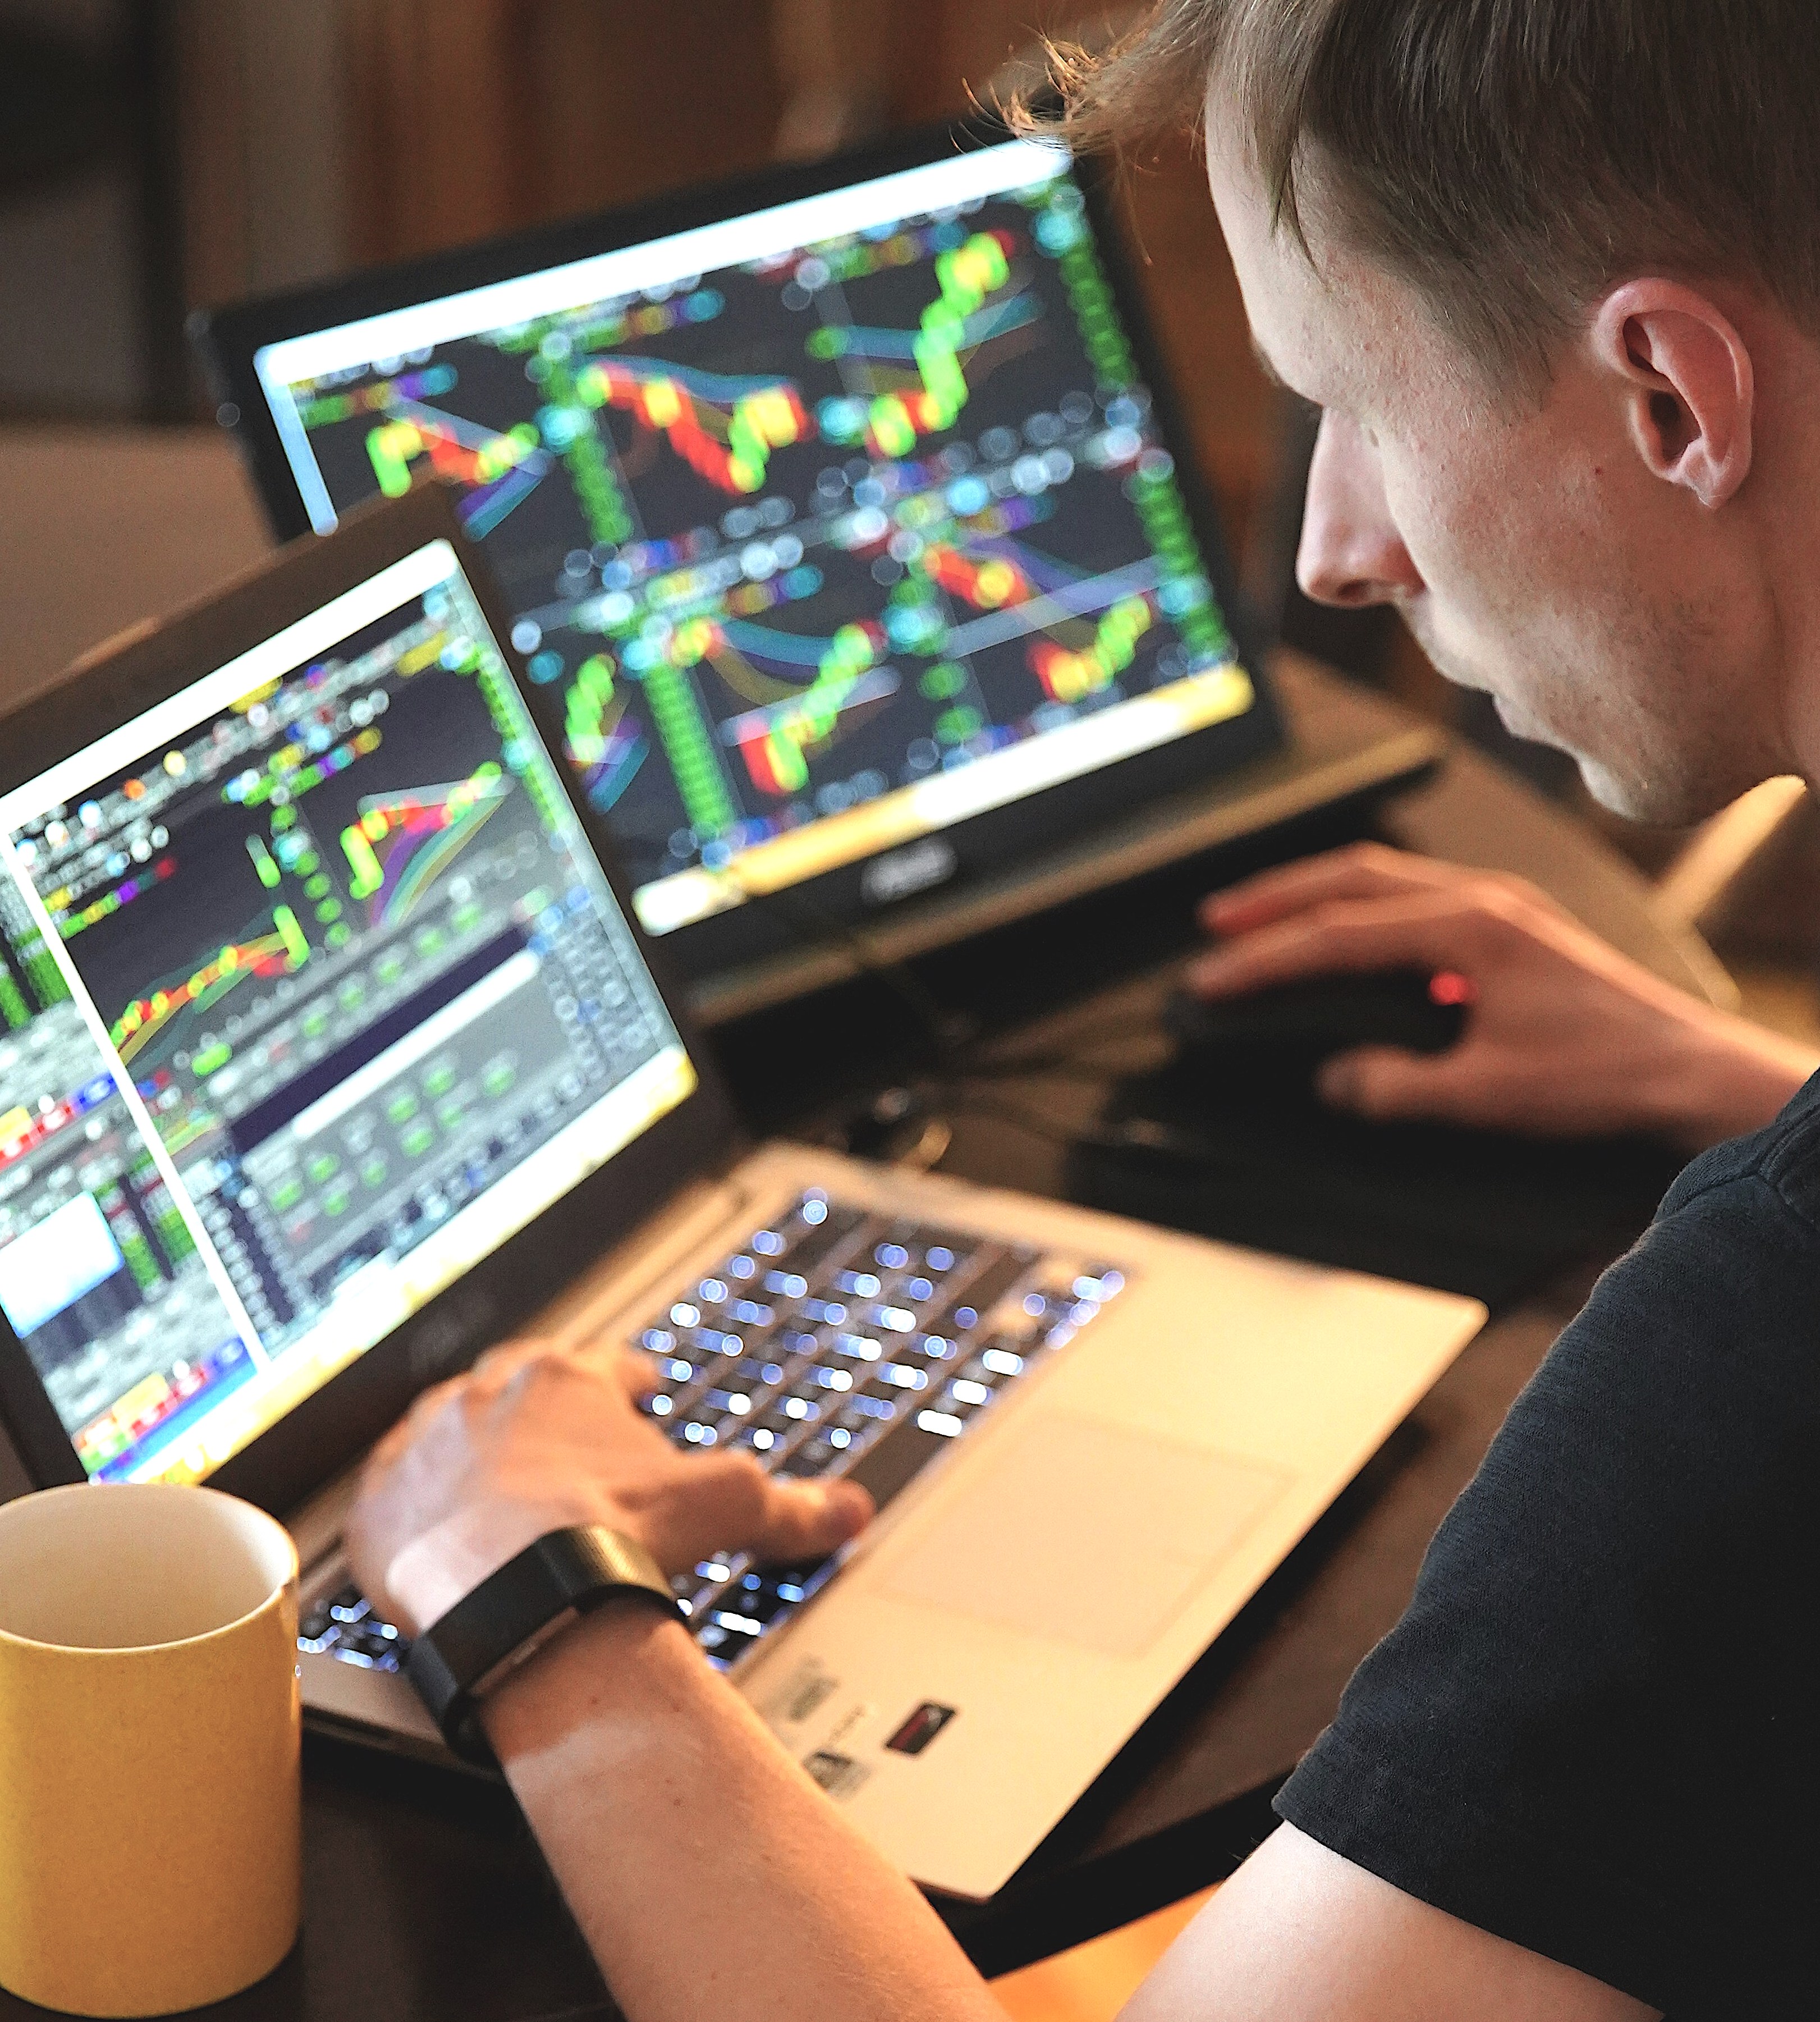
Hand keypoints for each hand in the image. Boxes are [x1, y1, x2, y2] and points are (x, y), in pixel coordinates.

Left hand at [345, 1339, 871, 1634]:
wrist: (516, 1595)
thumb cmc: (613, 1536)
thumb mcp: (725, 1507)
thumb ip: (791, 1505)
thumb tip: (848, 1509)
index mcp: (564, 1380)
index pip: (600, 1366)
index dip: (624, 1379)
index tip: (636, 1387)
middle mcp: (484, 1400)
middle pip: (515, 1391)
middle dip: (541, 1411)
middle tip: (560, 1439)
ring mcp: (423, 1451)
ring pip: (445, 1435)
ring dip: (468, 1455)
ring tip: (490, 1487)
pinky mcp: (378, 1510)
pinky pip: (390, 1498)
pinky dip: (412, 1513)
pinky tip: (427, 1533)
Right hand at [1187, 842, 1817, 1148]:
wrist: (1688, 1075)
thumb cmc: (1604, 1077)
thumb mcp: (1486, 1096)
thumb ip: (1397, 1088)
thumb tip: (1335, 1079)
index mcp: (1469, 929)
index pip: (1338, 935)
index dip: (1266, 959)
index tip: (1213, 980)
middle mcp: (1483, 901)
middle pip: (1353, 877)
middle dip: (1276, 898)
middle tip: (1215, 922)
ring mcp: (1501, 909)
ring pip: (1385, 880)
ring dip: (1317, 895)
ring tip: (1263, 918)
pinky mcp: (1513, 931)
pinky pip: (1417, 901)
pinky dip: (1364, 911)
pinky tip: (1347, 940)